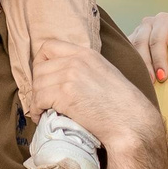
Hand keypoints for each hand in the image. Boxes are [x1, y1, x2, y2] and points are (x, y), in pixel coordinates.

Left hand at [31, 36, 163, 154]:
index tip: (43, 78)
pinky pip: (38, 100)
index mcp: (86, 53)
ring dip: (36, 100)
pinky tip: (43, 117)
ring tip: (42, 111)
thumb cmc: (121, 104)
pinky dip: (37, 110)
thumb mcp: (103, 73)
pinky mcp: (65, 94)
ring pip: (37, 85)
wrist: (131, 121)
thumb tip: (61, 75)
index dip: (40, 63)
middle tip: (42, 100)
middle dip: (37, 86)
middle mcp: (76, 60)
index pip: (48, 47)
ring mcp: (70, 76)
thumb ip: (83, 68)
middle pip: (39, 68)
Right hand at [129, 12, 167, 82]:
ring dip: (137, 66)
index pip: (157, 40)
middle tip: (154, 83)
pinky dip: (128, 64)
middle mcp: (149, 23)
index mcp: (164, 20)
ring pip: (131, 48)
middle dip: (147, 65)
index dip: (159, 58)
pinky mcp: (131, 41)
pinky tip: (134, 78)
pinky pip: (125, 52)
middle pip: (141, 44)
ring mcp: (138, 32)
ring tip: (144, 83)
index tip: (163, 77)